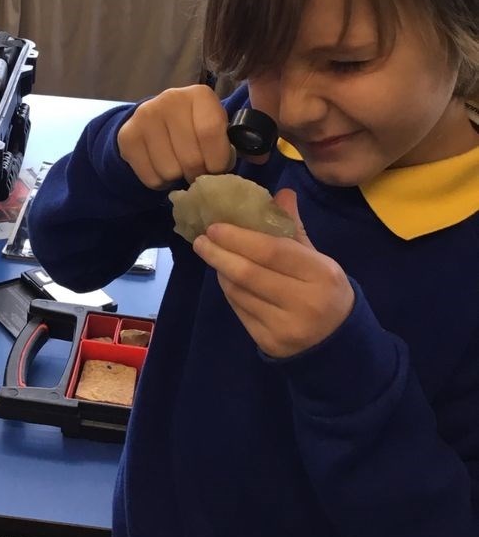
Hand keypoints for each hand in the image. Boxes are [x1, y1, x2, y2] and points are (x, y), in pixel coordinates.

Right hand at [117, 85, 236, 189]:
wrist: (153, 122)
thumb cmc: (195, 128)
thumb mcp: (220, 128)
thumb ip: (241, 142)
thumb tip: (260, 157)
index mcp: (200, 95)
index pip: (210, 133)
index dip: (217, 160)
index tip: (217, 169)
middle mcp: (171, 99)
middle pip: (190, 157)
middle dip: (198, 174)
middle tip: (198, 173)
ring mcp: (145, 116)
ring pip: (169, 170)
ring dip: (178, 179)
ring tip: (179, 168)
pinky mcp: (127, 135)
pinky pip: (150, 176)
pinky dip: (159, 183)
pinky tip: (162, 168)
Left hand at [193, 188, 354, 357]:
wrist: (337, 342)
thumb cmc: (325, 291)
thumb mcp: (318, 259)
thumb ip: (294, 229)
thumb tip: (281, 193)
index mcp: (321, 274)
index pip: (272, 251)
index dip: (239, 237)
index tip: (214, 226)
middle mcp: (304, 303)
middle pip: (248, 273)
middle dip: (219, 254)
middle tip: (200, 240)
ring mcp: (284, 327)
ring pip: (239, 292)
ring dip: (222, 271)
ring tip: (214, 256)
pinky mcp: (268, 343)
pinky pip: (239, 310)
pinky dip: (230, 291)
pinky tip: (227, 279)